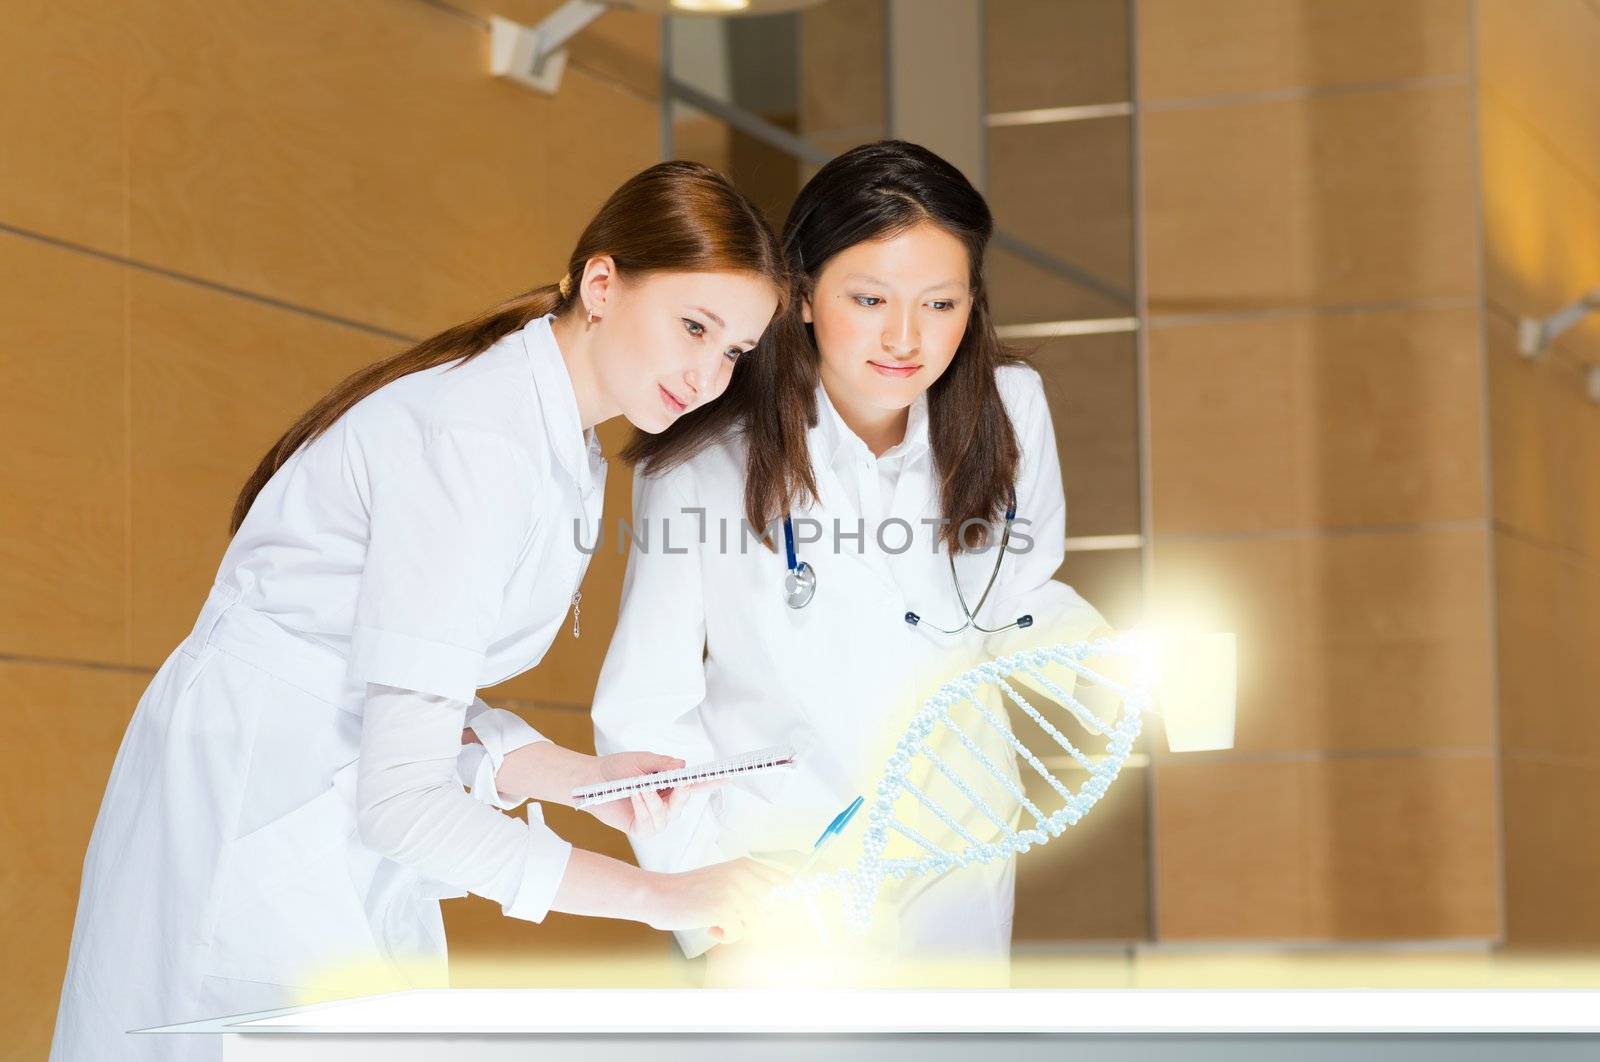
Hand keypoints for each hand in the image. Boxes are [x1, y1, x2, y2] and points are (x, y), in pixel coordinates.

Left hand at [581, 751, 703, 837]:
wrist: (591, 779)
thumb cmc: (617, 769)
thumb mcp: (643, 760)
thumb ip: (663, 764)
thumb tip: (683, 767)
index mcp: (670, 786)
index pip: (695, 785)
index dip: (712, 781)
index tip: (727, 775)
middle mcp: (667, 805)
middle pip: (683, 801)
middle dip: (679, 791)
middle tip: (675, 781)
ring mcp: (655, 820)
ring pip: (666, 813)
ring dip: (653, 799)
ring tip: (638, 786)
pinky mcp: (641, 830)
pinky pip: (650, 823)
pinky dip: (643, 808)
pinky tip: (634, 795)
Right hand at [644, 858, 790, 943]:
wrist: (658, 895)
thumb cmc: (693, 893)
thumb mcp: (726, 881)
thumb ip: (753, 889)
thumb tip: (787, 908)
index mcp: (747, 865)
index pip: (787, 882)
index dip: (794, 901)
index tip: (794, 913)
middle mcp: (743, 874)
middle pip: (776, 907)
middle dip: (761, 921)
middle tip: (736, 920)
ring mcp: (733, 890)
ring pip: (758, 922)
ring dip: (740, 928)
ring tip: (719, 920)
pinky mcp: (722, 907)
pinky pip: (739, 932)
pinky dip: (726, 935)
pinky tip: (710, 926)